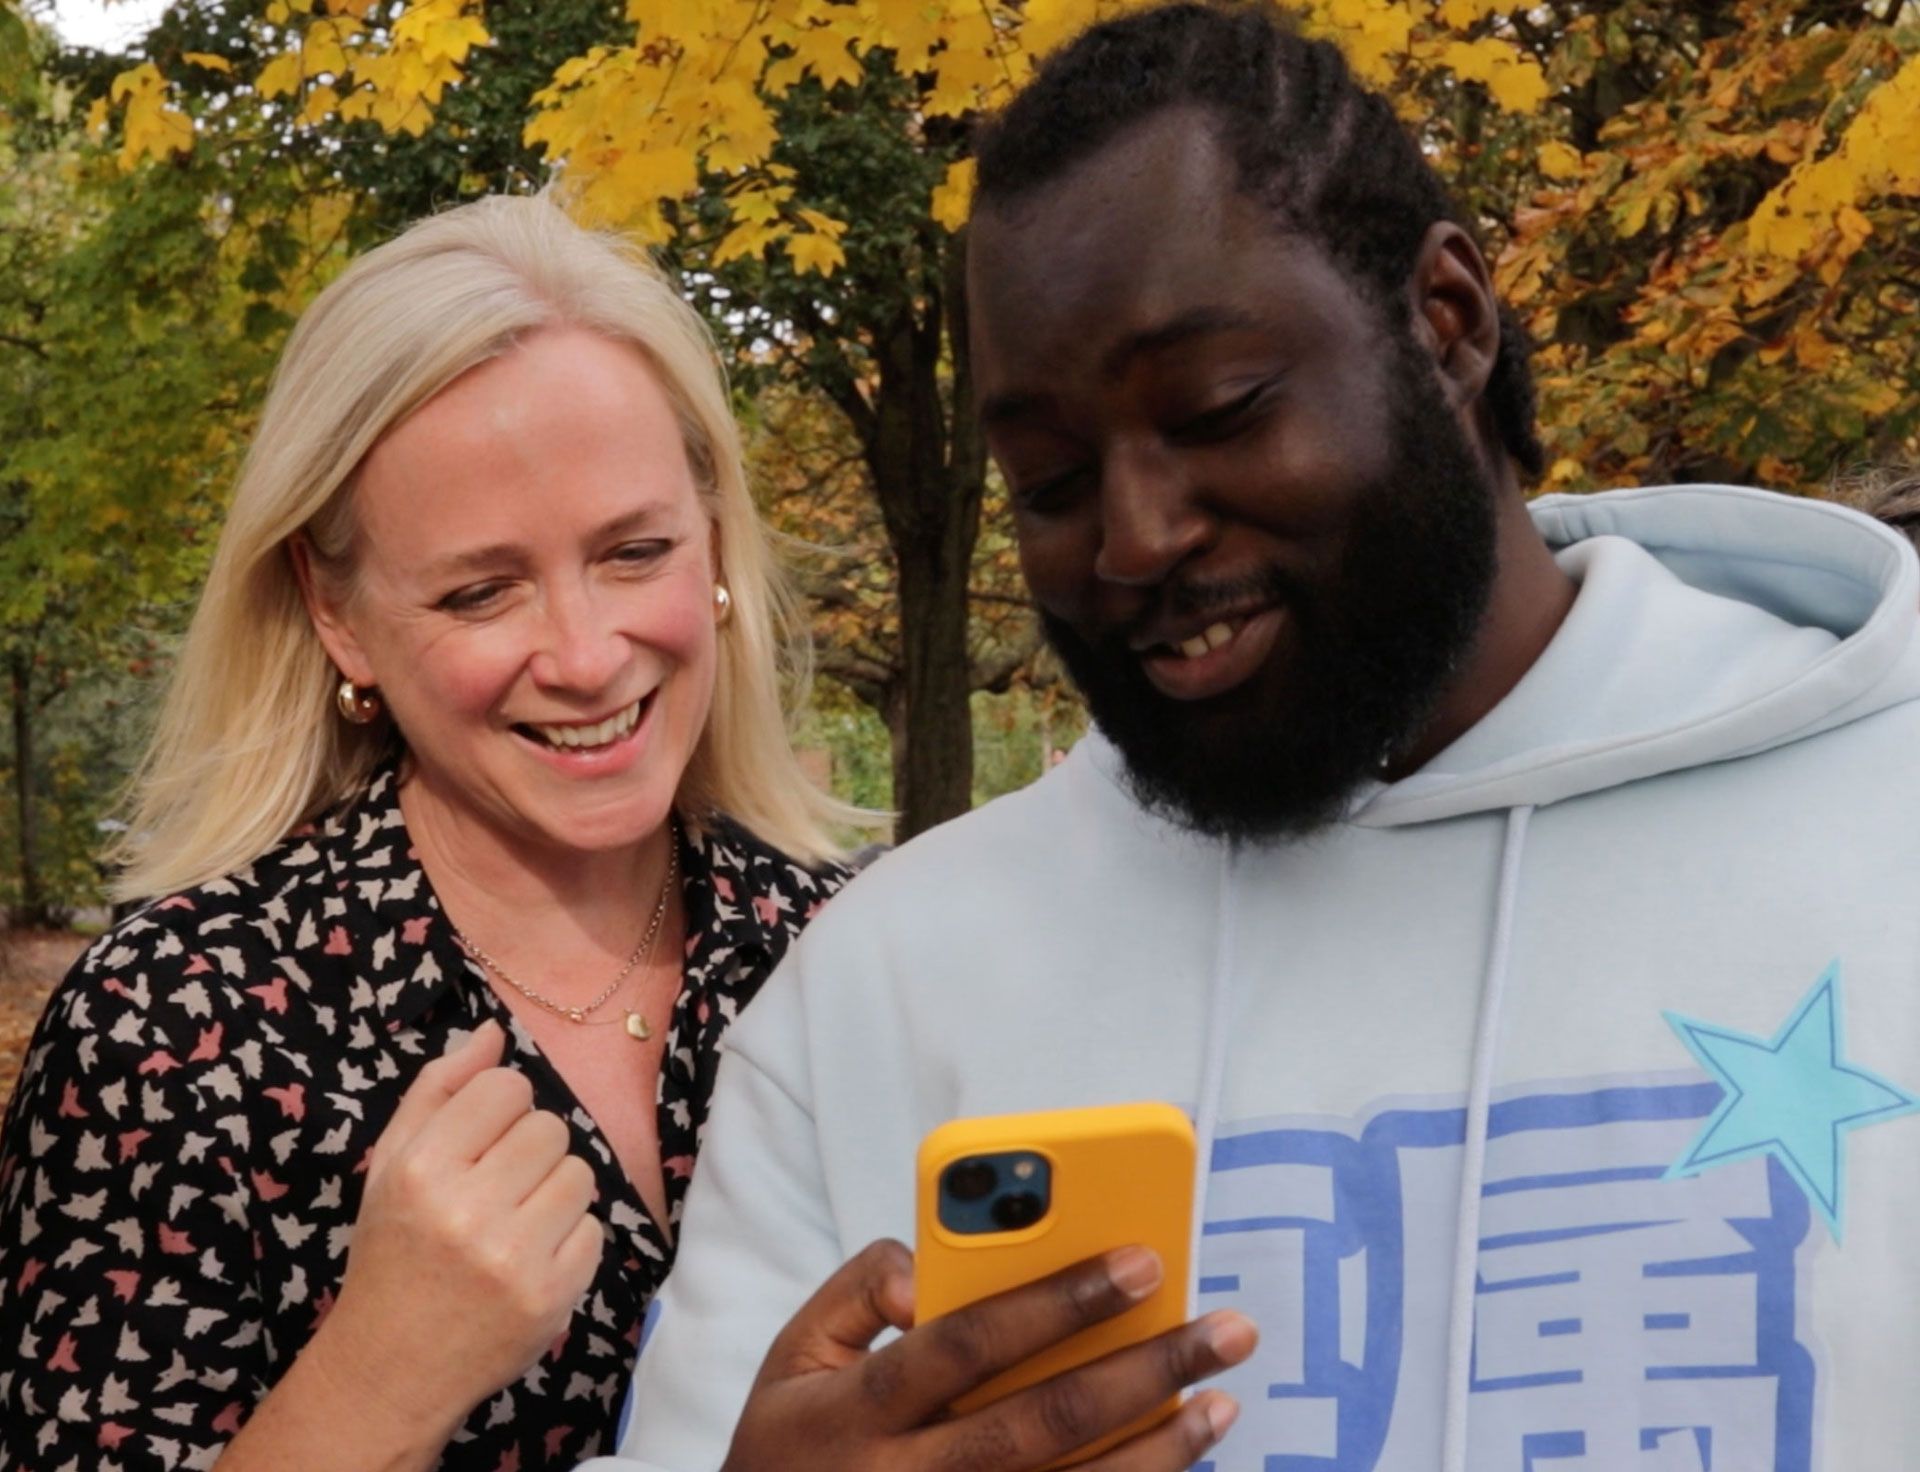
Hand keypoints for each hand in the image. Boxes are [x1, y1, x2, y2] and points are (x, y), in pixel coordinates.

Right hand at [301, 1020, 602, 1441]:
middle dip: (528, 1152)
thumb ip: (440, 1090)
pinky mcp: (553, 1297)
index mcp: (423, 1169)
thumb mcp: (392, 1165)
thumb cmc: (394, 1252)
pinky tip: (529, 1261)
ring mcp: (516, 1257)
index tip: (478, 1145)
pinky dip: (569, 1241)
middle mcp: (469, 1210)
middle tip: (494, 1190)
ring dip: (554, 1192)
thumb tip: (493, 1031)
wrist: (392, 1367)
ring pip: (579, 1173)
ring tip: (513, 1224)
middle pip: (551, 1127)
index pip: (507, 1088)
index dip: (499, 1111)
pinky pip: (594, 1229)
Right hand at [721, 1240, 1256, 1471]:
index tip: (1140, 1260)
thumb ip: (858, 1290)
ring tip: (1222, 1401)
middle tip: (1224, 1330)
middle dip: (1145, 1370)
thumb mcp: (793, 1356)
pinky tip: (1181, 1462)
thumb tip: (927, 1271)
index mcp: (859, 1412)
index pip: (967, 1344)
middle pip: (1044, 1422)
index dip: (1056, 1300)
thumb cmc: (790, 1446)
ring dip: (1161, 1450)